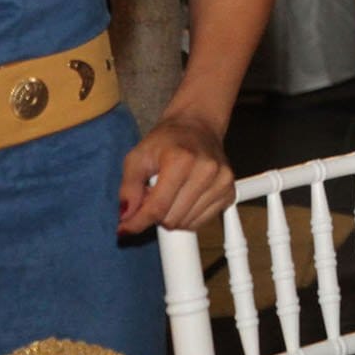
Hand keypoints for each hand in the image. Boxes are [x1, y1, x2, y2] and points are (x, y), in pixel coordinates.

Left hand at [117, 111, 234, 234]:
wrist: (198, 126)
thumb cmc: (167, 140)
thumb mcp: (137, 156)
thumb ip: (128, 188)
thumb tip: (126, 217)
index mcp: (182, 159)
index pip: (157, 207)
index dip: (137, 222)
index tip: (125, 228)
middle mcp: (207, 170)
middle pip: (171, 219)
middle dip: (156, 214)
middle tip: (154, 195)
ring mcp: (222, 182)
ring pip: (186, 224)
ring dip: (172, 215)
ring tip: (171, 194)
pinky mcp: (229, 191)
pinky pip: (201, 222)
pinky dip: (188, 217)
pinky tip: (184, 198)